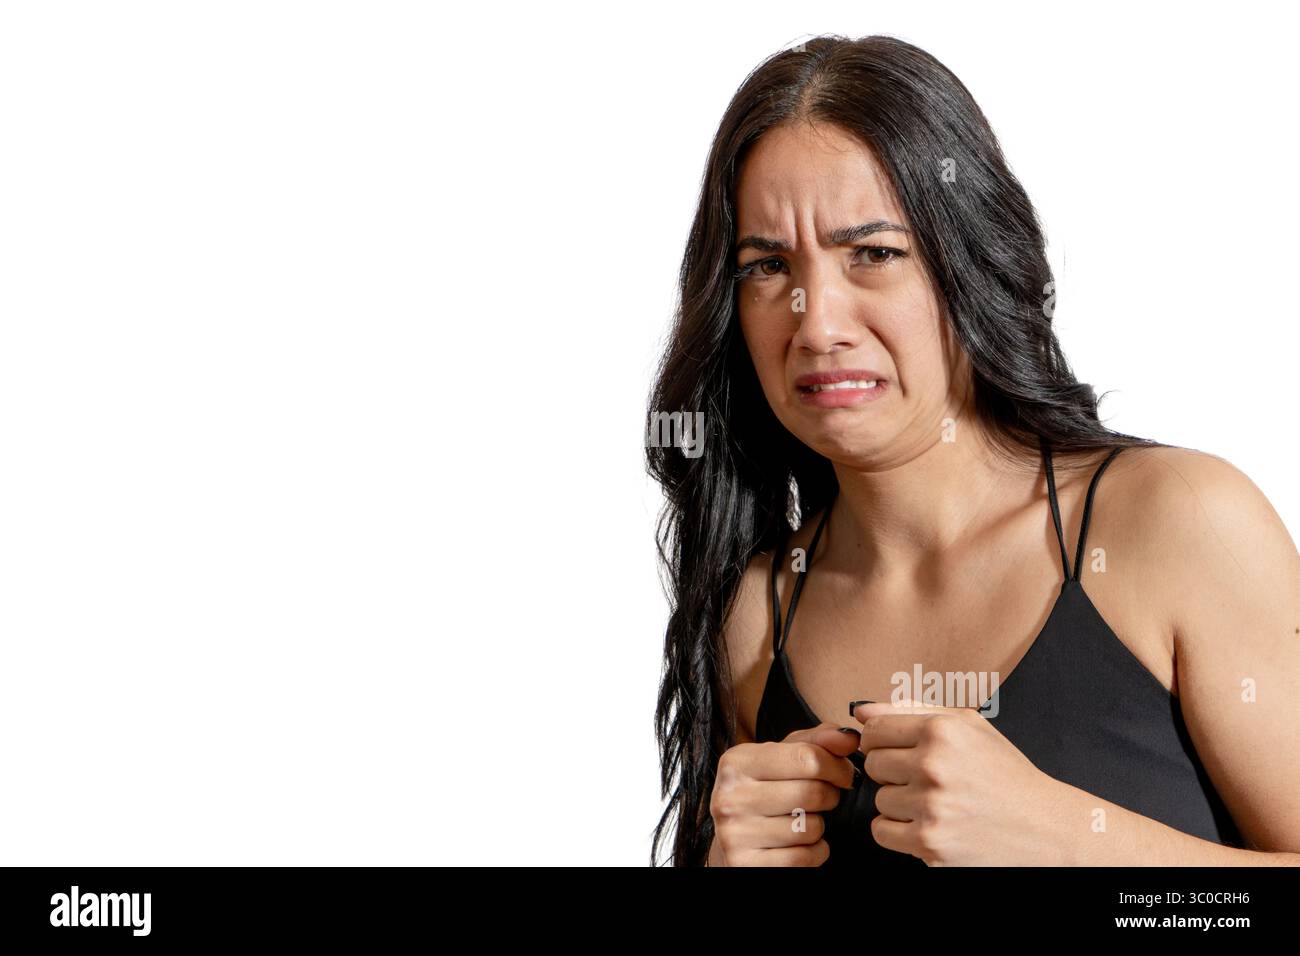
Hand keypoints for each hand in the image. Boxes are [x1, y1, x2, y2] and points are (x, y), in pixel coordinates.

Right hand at [708, 722, 859, 865]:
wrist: (736, 837)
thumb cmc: (764, 791)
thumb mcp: (784, 757)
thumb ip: (817, 741)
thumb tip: (848, 738)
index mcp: (737, 762)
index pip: (807, 757)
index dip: (837, 767)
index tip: (842, 774)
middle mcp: (730, 796)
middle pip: (812, 793)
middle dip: (829, 796)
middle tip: (824, 798)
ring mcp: (735, 834)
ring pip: (810, 828)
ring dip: (818, 826)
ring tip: (804, 820)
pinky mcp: (745, 864)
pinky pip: (803, 857)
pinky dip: (814, 852)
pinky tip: (799, 844)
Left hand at [852, 699, 1069, 865]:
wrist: (1044, 827)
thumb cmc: (1004, 774)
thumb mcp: (968, 727)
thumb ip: (911, 710)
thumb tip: (862, 712)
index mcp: (941, 731)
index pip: (873, 730)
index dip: (881, 741)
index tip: (897, 750)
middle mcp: (933, 766)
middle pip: (873, 765)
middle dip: (892, 772)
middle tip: (924, 779)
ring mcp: (931, 808)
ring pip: (879, 800)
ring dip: (899, 804)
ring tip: (934, 803)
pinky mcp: (930, 844)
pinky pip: (882, 832)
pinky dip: (898, 831)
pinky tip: (927, 824)